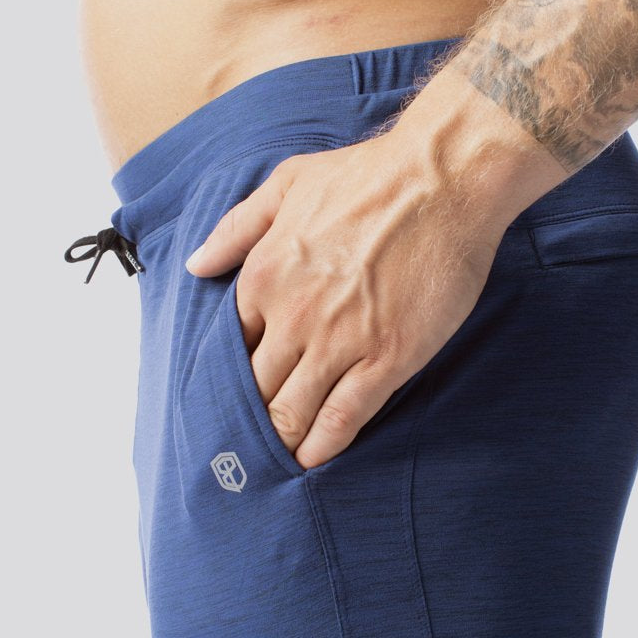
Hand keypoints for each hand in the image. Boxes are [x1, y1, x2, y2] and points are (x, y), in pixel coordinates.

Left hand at [184, 128, 511, 470]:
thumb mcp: (287, 184)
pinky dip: (323, 445)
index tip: (231, 397)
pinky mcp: (386, 358)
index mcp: (263, 276)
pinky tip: (314, 459)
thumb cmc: (367, 176)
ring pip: (292, 410)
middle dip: (248, 419)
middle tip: (244, 447)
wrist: (442, 178)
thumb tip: (195, 266)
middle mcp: (292, 316)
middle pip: (255, 387)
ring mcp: (339, 341)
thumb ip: (236, 228)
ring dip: (281, 440)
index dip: (231, 376)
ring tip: (276, 461)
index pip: (232, 347)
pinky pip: (343, 416)